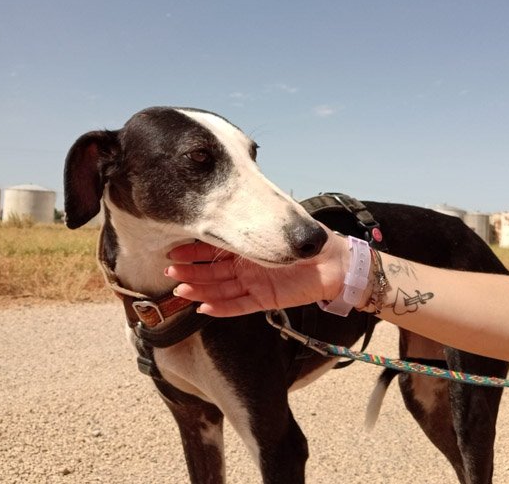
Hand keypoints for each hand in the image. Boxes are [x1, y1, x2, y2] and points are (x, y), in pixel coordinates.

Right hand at [165, 231, 348, 316]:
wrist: (338, 263)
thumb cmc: (313, 239)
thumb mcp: (284, 222)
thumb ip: (260, 217)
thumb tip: (244, 199)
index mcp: (248, 245)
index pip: (214, 249)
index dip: (194, 251)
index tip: (174, 249)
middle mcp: (247, 266)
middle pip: (212, 272)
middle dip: (190, 271)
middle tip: (169, 270)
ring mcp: (254, 284)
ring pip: (221, 290)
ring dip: (200, 290)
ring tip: (179, 290)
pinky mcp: (265, 300)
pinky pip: (239, 307)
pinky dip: (222, 309)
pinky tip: (203, 308)